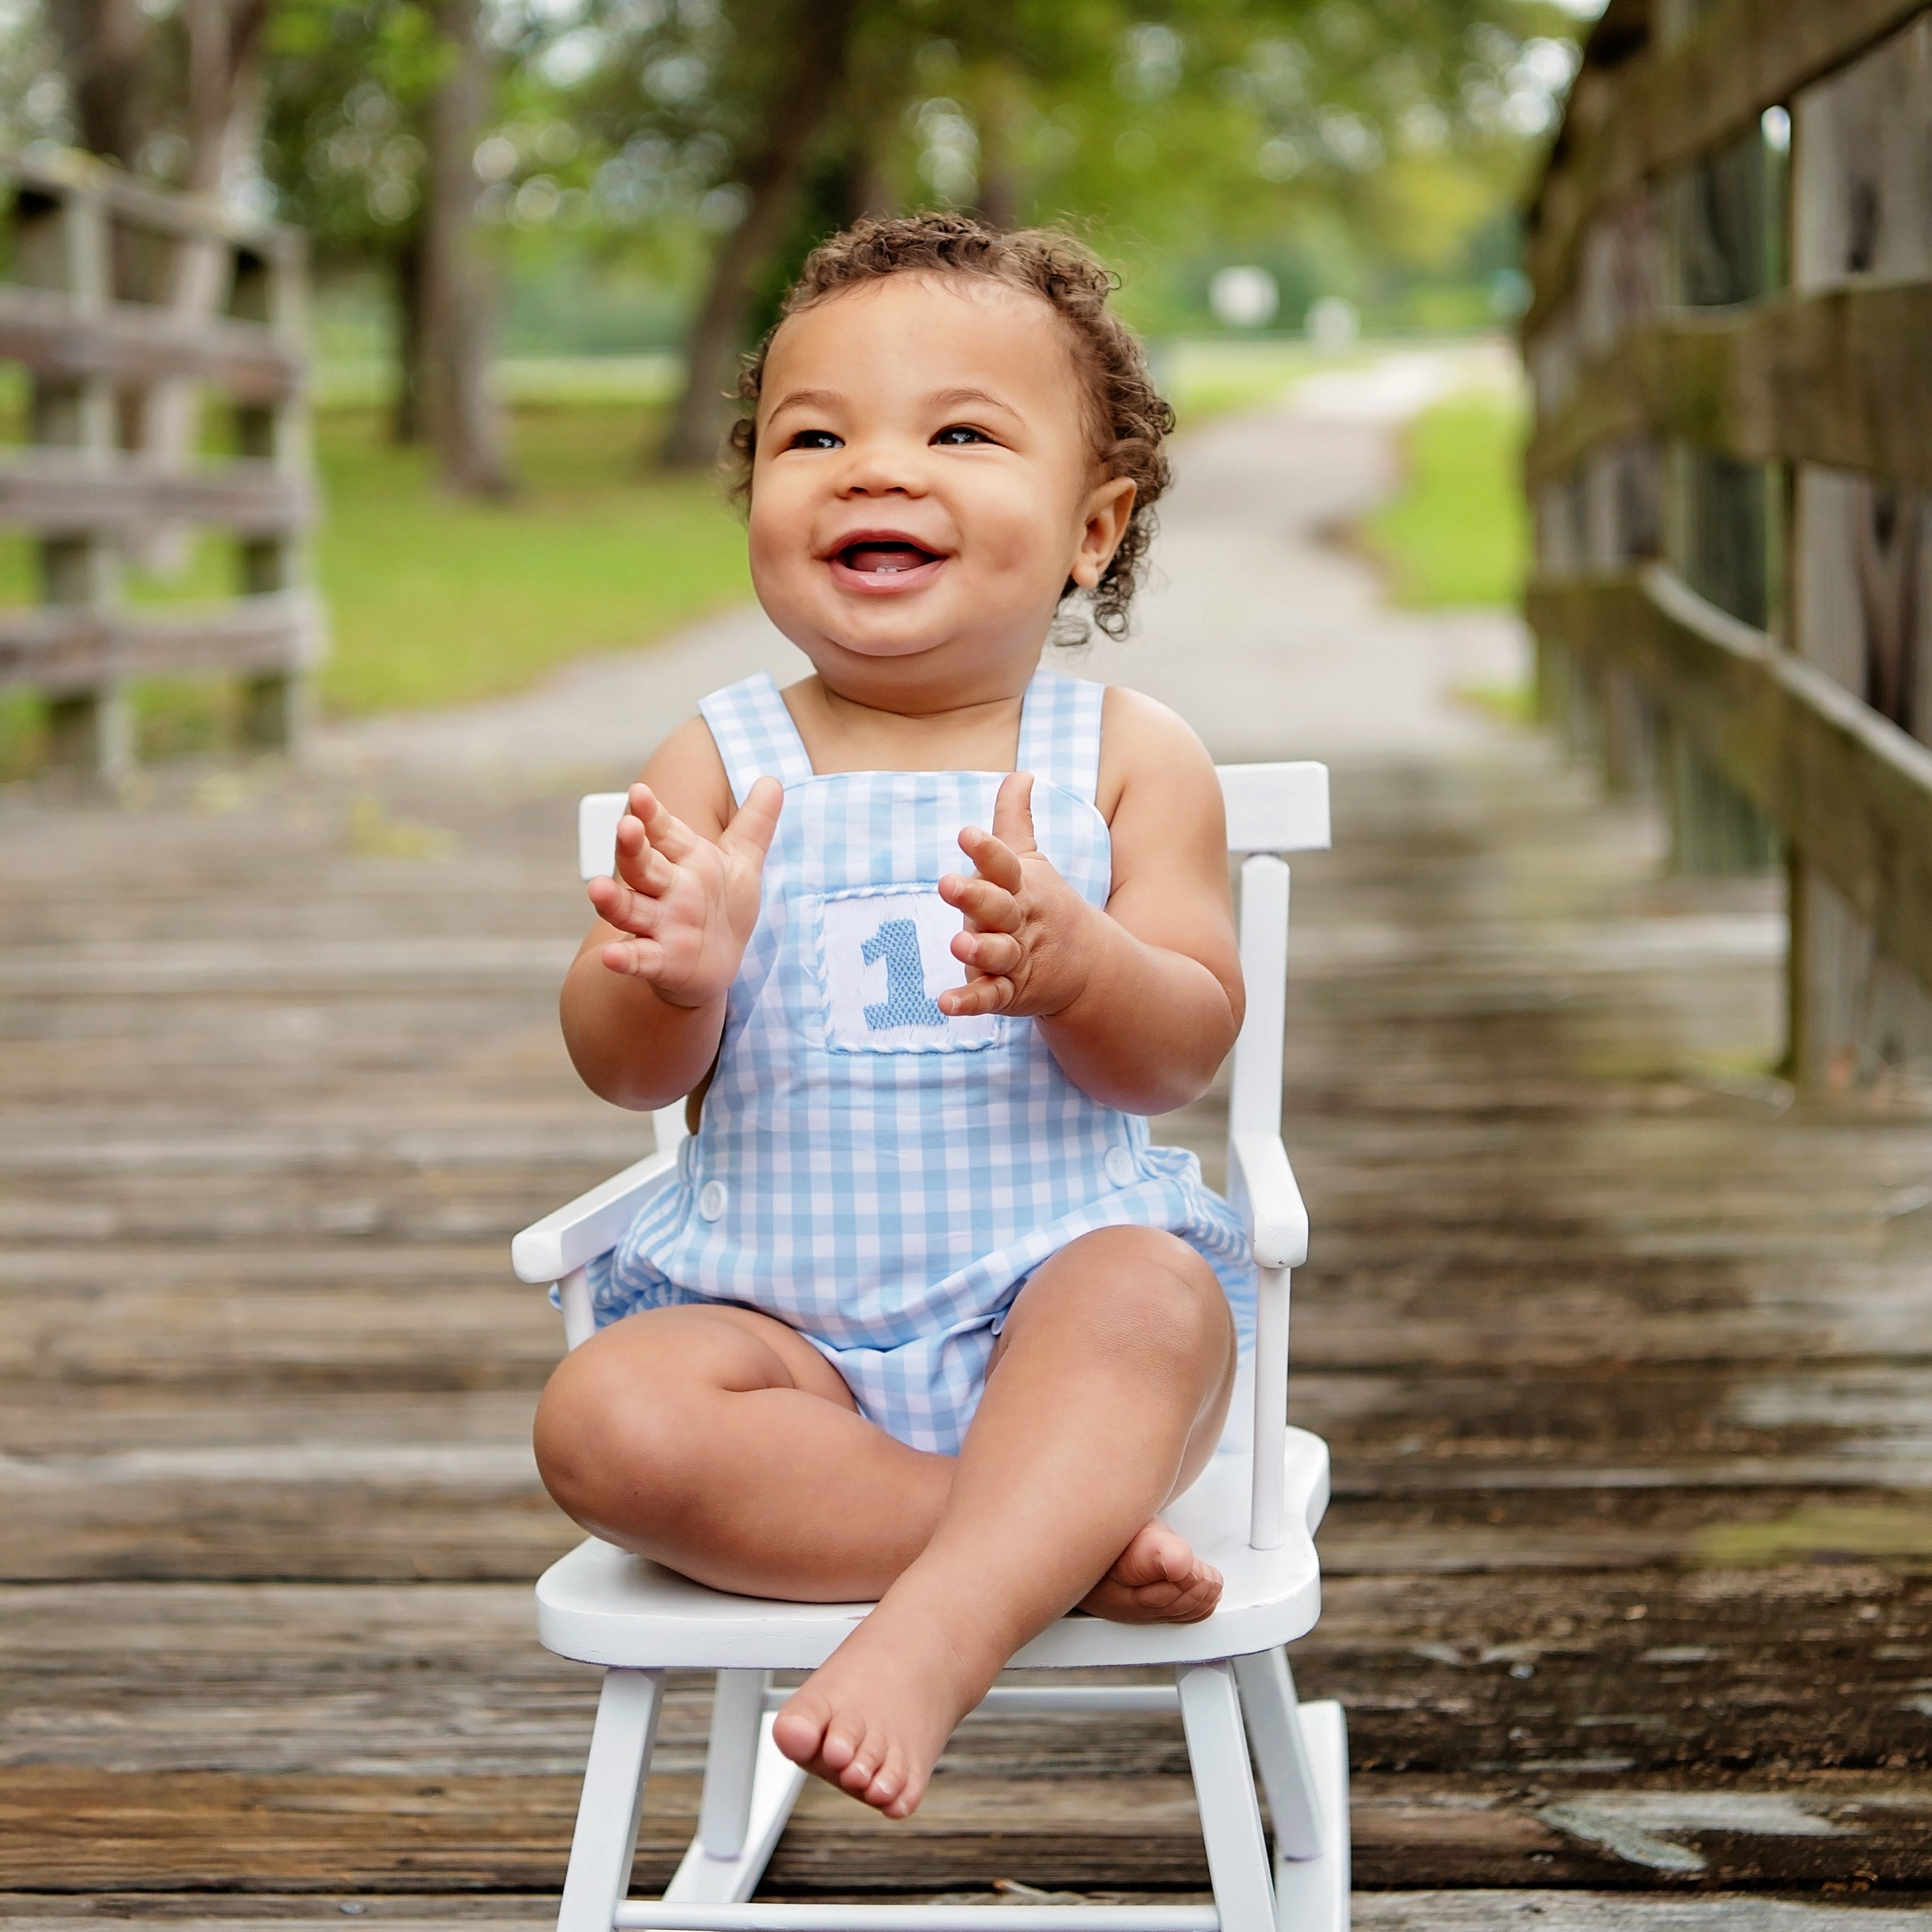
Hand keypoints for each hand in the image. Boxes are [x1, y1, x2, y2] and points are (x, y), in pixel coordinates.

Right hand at [588, 778, 781, 1006]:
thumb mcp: (742, 863)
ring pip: (630, 908)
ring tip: (597, 889)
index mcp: (685, 859)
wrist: (713, 966)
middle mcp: (666, 889)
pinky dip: (624, 958)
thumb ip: (754, 823)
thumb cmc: (721, 907)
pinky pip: (639, 958)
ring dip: (613, 900)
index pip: (663, 831)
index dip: (651, 813)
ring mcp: (660, 925)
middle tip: (626, 827)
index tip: (640, 792)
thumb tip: (772, 779)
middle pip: (642, 864)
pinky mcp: (661, 961)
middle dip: (632, 847)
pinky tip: (609, 957)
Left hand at [937, 772, 1096, 1018]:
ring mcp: (1015, 958)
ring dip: (978, 950)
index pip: (1003, 864)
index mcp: (1019, 886)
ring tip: (958, 945)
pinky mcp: (1009, 991)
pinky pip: (989, 997)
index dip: (986, 850)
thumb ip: (1015, 821)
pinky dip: (970, 1002)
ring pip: (997, 953)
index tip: (967, 833)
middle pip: (997, 907)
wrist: (1087, 966)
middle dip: (974, 896)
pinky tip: (946, 1003)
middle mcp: (1017, 921)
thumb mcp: (1030, 862)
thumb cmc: (1042, 904)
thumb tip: (1021, 773)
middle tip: (947, 884)